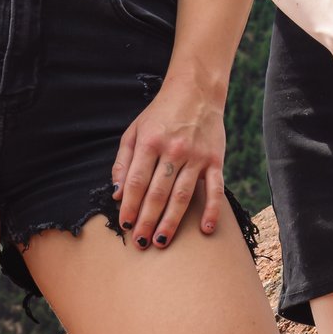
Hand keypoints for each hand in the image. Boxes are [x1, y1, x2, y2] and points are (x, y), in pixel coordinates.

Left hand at [112, 72, 226, 248]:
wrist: (197, 91)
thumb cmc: (161, 113)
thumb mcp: (135, 130)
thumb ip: (123, 161)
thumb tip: (117, 193)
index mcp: (150, 142)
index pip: (137, 181)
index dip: (129, 205)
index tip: (124, 224)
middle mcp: (173, 150)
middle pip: (157, 192)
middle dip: (147, 220)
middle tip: (140, 243)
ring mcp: (196, 156)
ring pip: (182, 195)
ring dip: (171, 221)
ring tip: (161, 241)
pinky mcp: (215, 160)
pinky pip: (214, 189)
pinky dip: (211, 210)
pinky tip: (205, 229)